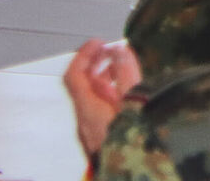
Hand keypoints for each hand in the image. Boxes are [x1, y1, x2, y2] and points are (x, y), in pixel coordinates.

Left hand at [64, 39, 141, 156]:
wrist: (135, 177)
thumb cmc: (133, 145)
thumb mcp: (134, 104)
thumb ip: (127, 76)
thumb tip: (120, 50)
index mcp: (88, 110)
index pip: (74, 75)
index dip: (84, 54)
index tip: (100, 42)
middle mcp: (85, 122)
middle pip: (82, 87)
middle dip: (96, 64)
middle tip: (113, 51)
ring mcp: (93, 133)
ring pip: (92, 100)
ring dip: (106, 80)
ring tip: (124, 69)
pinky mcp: (103, 141)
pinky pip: (101, 112)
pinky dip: (112, 96)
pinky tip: (128, 96)